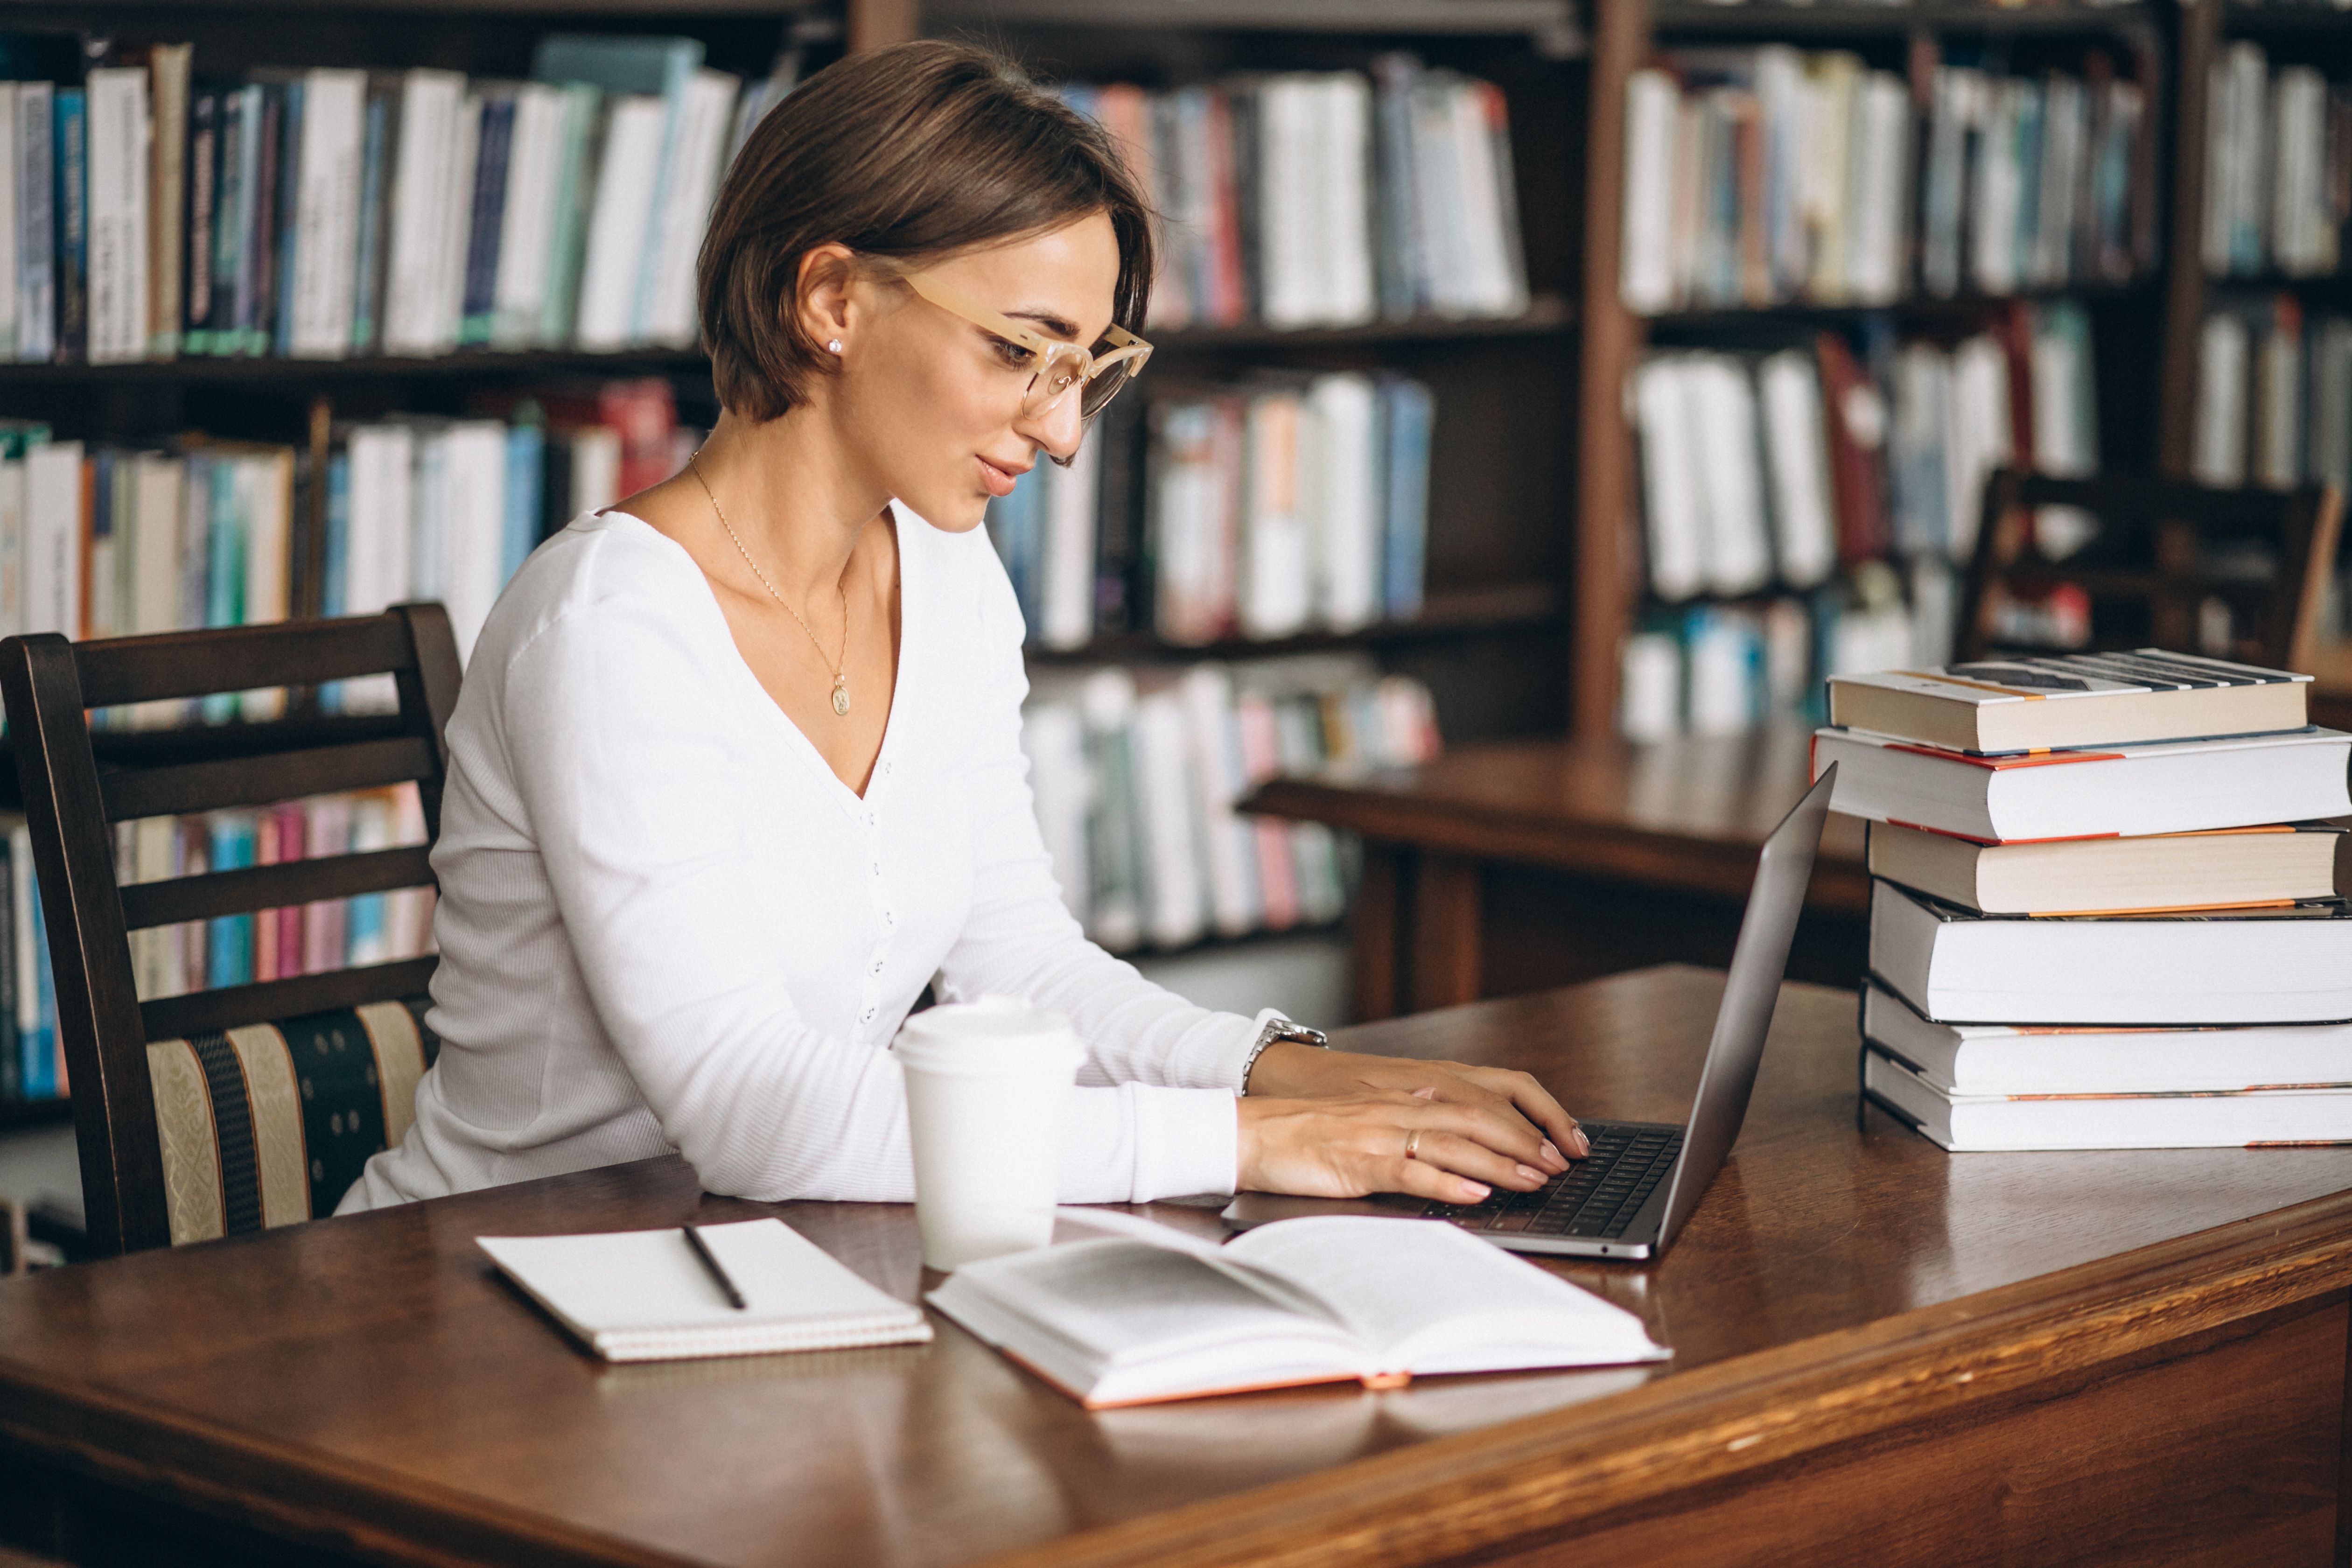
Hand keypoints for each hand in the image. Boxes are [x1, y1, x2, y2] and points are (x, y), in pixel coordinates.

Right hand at [1245, 1042, 1589, 1162]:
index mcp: (1407, 1100)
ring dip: (1500, 1161)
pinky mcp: (1359, 1162)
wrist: (1253, 1132)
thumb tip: (1459, 1152)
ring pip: (1453, 1143)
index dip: (1526, 1119)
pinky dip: (1447, 1183)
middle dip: (1524, 1141)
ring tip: (1534, 1180)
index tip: (1560, 1142)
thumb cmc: (1308, 1134)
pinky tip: (1474, 1194)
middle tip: (1559, 1165)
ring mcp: (1381, 1135)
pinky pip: (1411, 1172)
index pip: (1481, 1100)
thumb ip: (1412, 1132)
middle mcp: (1401, 1110)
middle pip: (1477, 1117)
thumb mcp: (1370, 1125)